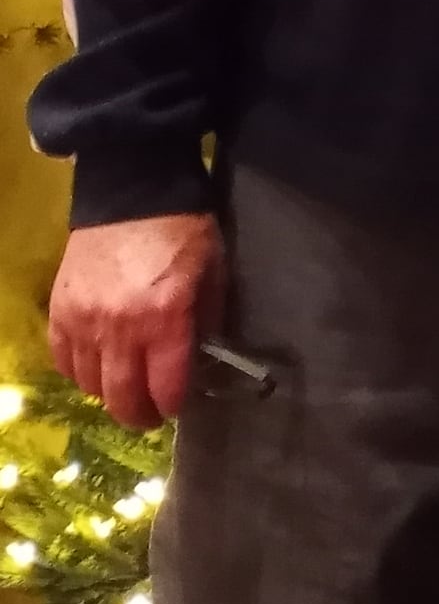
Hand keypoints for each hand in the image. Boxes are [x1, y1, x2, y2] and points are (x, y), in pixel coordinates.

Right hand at [49, 215, 224, 426]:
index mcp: (165, 319)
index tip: (178, 401)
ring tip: (124, 384)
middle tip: (150, 410)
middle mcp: (121, 328)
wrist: (133, 188)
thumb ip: (207, 321)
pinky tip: (96, 362)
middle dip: (141, 414)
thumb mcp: (213, 272)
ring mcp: (84, 320)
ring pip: (90, 385)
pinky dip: (79, 370)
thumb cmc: (182, 229)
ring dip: (110, 392)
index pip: (166, 390)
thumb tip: (202, 360)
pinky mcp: (60, 308)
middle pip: (123, 400)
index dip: (174, 404)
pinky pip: (63, 360)